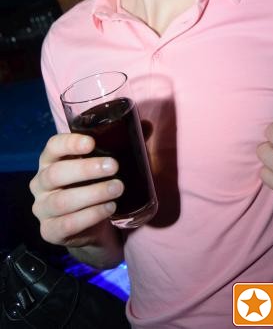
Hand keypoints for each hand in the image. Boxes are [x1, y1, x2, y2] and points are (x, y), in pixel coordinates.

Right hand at [30, 133, 123, 259]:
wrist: (91, 227)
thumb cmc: (95, 185)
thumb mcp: (105, 164)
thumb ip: (123, 144)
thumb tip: (147, 125)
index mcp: (51, 160)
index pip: (53, 146)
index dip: (69, 143)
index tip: (91, 143)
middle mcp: (41, 183)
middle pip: (56, 174)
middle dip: (86, 169)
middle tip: (114, 167)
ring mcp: (42, 209)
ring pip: (62, 201)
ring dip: (93, 194)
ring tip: (118, 189)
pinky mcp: (50, 232)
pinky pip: (66, 224)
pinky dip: (90, 216)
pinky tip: (109, 208)